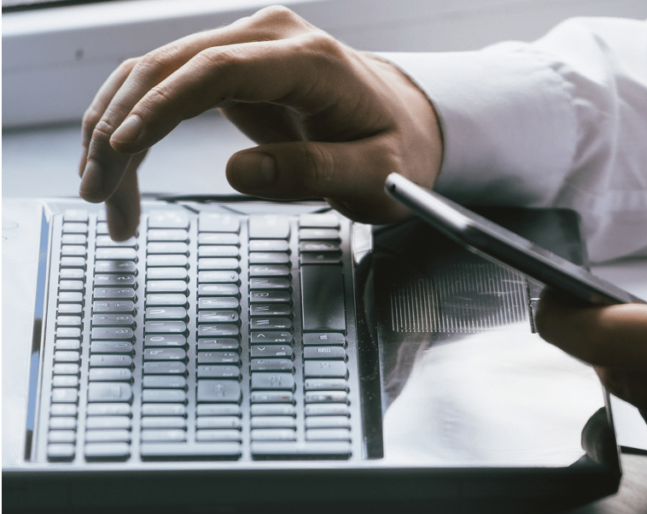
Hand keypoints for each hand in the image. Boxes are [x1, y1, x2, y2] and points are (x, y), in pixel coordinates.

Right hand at [79, 6, 441, 239]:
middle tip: (97, 196)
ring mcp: (245, 46)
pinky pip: (166, 88)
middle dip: (119, 132)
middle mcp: (268, 38)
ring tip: (102, 199)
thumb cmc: (396, 148)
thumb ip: (314, 172)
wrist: (405, 122)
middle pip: (168, 69)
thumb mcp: (375, 176)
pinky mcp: (230, 67)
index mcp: (308, 59)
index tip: (122, 148)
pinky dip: (135, 128)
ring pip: (153, 75)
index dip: (161, 107)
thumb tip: (238, 173)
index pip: (217, 69)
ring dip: (114, 133)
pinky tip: (118, 168)